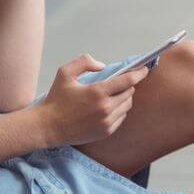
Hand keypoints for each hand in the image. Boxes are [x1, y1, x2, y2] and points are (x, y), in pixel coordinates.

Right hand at [34, 54, 149, 147]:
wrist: (49, 127)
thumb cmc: (56, 99)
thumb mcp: (65, 73)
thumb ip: (84, 62)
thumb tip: (102, 65)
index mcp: (97, 92)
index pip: (127, 81)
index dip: (138, 73)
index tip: (144, 69)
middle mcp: (105, 108)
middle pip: (129, 93)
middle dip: (128, 85)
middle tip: (121, 81)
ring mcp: (107, 122)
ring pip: (127, 105)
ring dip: (124, 97)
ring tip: (114, 93)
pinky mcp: (106, 132)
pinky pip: (121, 117)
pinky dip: (119, 110)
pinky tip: (109, 106)